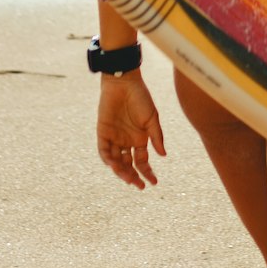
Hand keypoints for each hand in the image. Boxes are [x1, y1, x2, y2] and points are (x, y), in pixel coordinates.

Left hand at [96, 71, 165, 188]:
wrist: (124, 82)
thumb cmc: (140, 97)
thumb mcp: (152, 118)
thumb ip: (156, 136)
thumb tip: (163, 155)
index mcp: (139, 139)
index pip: (142, 162)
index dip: (147, 172)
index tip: (154, 182)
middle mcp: (126, 141)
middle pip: (128, 165)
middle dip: (133, 176)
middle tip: (139, 185)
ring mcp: (114, 138)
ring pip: (116, 161)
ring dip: (121, 171)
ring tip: (128, 177)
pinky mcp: (103, 132)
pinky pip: (104, 151)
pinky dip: (108, 159)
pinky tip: (115, 165)